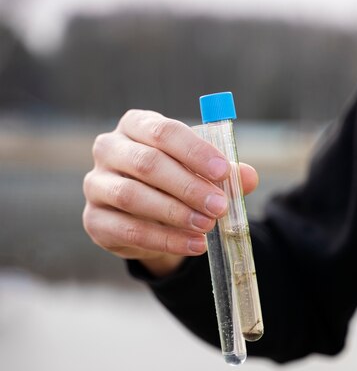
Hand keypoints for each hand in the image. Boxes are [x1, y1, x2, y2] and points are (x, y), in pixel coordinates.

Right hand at [83, 110, 258, 276]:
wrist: (146, 214)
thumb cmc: (174, 180)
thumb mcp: (200, 171)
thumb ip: (224, 173)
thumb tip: (249, 177)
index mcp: (135, 125)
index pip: (163, 132)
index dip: (194, 152)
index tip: (223, 172)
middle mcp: (109, 149)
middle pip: (147, 163)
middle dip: (188, 186)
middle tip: (219, 206)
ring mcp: (96, 185)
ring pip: (132, 197)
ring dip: (175, 214)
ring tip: (207, 226)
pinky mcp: (94, 219)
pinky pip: (128, 230)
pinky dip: (165, 240)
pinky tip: (193, 245)